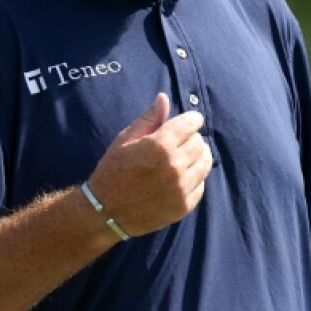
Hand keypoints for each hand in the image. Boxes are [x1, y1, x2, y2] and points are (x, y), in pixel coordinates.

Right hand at [84, 93, 213, 236]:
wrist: (104, 212)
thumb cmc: (113, 171)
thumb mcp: (126, 140)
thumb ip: (149, 119)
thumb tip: (164, 98)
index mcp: (160, 145)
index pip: (192, 123)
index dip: (191, 120)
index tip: (189, 122)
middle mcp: (174, 166)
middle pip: (200, 141)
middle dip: (191, 138)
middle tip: (179, 143)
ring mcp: (181, 187)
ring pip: (205, 162)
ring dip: (197, 157)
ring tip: (183, 158)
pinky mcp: (184, 205)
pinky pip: (201, 184)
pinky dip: (194, 179)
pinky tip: (179, 178)